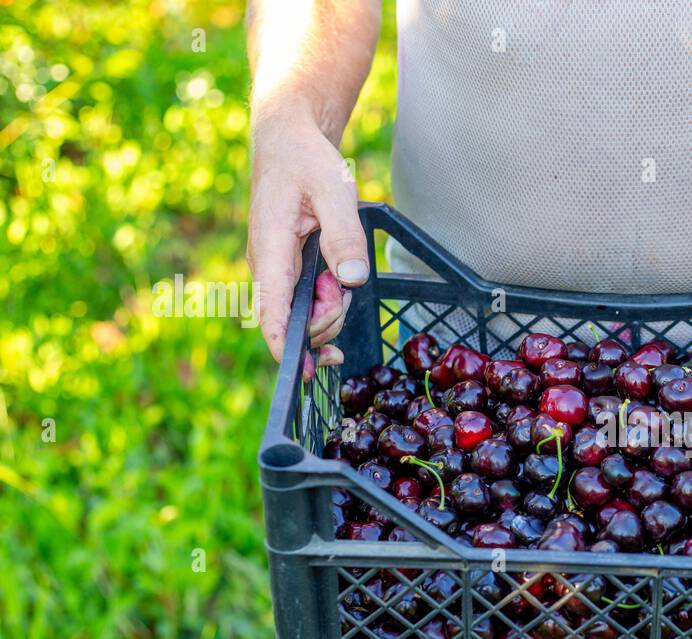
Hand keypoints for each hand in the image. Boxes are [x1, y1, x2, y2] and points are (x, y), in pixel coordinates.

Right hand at [247, 114, 368, 378]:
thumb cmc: (307, 161)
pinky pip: (307, 300)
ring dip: (331, 307)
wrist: (288, 141)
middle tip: (345, 283)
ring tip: (341, 272)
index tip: (307, 372)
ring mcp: (276, 272)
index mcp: (270, 251)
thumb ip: (344, 235)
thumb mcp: (333, 191)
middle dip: (328, 318)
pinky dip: (328, 299)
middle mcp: (267, 268)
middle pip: (296, 322)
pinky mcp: (288, 271)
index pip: (271, 313)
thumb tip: (352, 281)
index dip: (287, 347)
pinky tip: (338, 283)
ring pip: (304, 314)